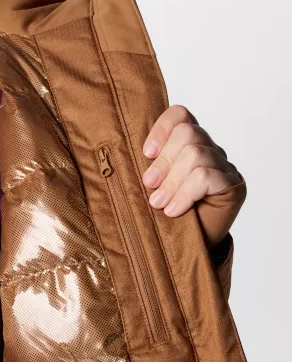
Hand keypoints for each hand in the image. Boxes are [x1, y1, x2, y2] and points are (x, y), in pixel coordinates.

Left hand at [141, 104, 246, 250]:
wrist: (188, 247)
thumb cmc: (165, 211)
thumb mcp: (152, 183)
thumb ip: (147, 164)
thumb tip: (127, 152)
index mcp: (189, 142)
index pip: (180, 114)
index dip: (161, 128)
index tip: (146, 153)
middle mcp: (210, 149)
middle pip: (188, 133)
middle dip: (163, 160)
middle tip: (148, 184)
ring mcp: (225, 166)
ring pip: (196, 155)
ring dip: (171, 181)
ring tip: (157, 203)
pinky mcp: (234, 186)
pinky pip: (206, 177)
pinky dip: (184, 194)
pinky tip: (173, 210)